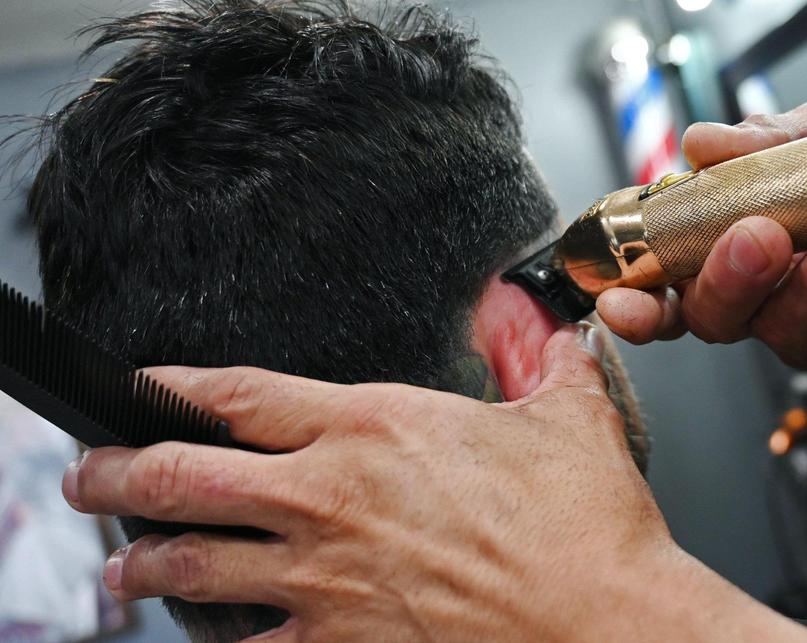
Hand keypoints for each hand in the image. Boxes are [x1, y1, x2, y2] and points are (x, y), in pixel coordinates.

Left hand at [60, 324, 806, 640]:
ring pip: (194, 566)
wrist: (602, 623)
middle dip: (120, 475)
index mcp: (377, 429)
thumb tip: (527, 309)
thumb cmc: (586, 526)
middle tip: (91, 476)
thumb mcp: (569, 412)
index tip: (147, 384)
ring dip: (143, 565)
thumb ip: (535, 349)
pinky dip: (216, 634)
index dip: (179, 386)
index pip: (245, 395)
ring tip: (122, 569)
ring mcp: (325, 581)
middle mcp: (332, 500)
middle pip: (186, 478)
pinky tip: (207, 631)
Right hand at [597, 97, 806, 377]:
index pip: (663, 285)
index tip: (617, 297)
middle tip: (755, 234)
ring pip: (775, 326)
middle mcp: (758, 298)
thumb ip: (762, 139)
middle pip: (707, 315)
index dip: (633, 298)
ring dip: (802, 280)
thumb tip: (700, 143)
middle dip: (722, 279)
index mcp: (726, 251)